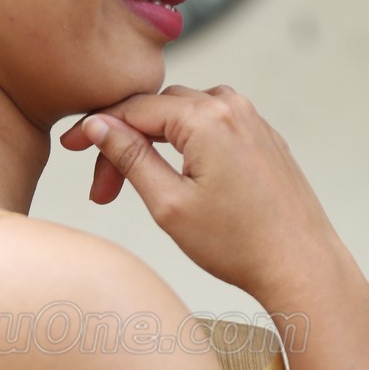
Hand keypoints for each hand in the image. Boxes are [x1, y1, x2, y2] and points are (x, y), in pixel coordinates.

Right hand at [59, 85, 348, 302]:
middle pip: (157, 109)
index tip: (67, 147)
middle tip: (104, 191)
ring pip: (184, 114)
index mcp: (205, 117)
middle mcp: (231, 105)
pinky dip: (185, 145)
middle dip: (125, 142)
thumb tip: (98, 124)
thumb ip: (130, 156)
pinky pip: (212, 125)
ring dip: (154, 142)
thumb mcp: (168, 203)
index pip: (133, 108)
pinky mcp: (264, 137)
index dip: (95, 127)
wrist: (301, 264)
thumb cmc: (238, 243)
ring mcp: (252, 119)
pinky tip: (175, 178)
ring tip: (137, 186)